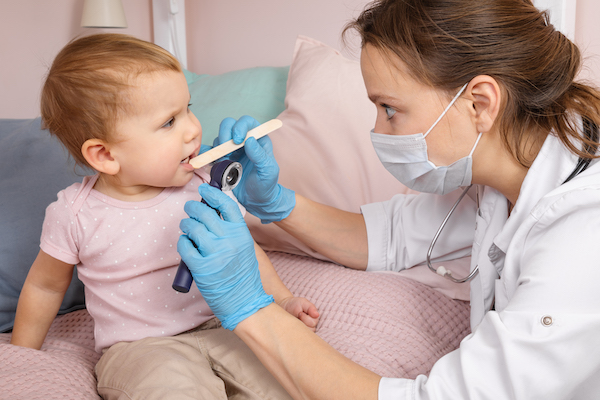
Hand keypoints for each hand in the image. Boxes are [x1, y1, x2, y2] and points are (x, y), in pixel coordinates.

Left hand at [177, 184, 273, 329]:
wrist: (245, 301)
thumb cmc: (244, 275)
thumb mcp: (245, 247)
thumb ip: (231, 231)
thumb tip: (212, 212)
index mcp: (241, 234)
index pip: (226, 205)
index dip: (213, 194)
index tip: (203, 189)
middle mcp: (228, 241)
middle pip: (205, 214)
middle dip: (193, 208)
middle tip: (189, 209)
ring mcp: (214, 254)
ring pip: (192, 228)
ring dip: (186, 225)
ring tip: (186, 227)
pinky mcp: (201, 267)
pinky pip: (185, 246)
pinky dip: (182, 242)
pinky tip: (186, 243)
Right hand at [216, 116, 295, 223]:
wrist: (256, 202)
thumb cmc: (266, 186)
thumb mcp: (268, 171)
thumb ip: (260, 155)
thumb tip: (249, 140)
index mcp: (258, 140)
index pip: (247, 122)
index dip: (240, 126)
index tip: (237, 139)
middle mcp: (243, 142)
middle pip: (229, 125)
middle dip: (225, 132)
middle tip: (225, 147)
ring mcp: (231, 150)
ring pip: (219, 138)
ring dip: (218, 147)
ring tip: (225, 161)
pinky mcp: (222, 160)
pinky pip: (211, 152)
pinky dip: (208, 154)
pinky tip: (211, 161)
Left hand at [278, 296, 319, 331]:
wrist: (283, 307)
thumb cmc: (294, 304)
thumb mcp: (303, 302)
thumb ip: (310, 307)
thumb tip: (317, 315)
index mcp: (313, 318)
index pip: (313, 323)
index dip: (306, 318)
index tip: (300, 312)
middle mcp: (310, 326)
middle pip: (311, 329)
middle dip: (302, 322)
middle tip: (296, 316)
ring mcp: (304, 331)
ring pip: (305, 334)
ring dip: (298, 327)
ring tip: (294, 320)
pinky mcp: (298, 334)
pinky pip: (298, 337)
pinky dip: (295, 332)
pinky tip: (292, 326)